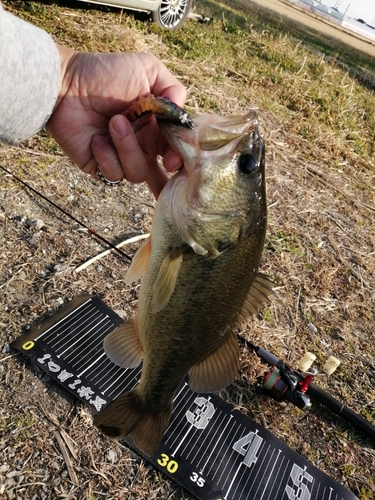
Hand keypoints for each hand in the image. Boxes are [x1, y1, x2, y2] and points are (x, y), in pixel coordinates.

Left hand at [46, 46, 185, 196]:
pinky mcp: (101, 167)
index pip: (177, 149)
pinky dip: (107, 156)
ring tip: (114, 122)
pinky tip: (96, 138)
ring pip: (139, 173)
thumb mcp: (147, 69)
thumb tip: (181, 110)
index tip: (178, 154)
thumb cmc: (105, 74)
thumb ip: (173, 87)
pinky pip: (114, 174)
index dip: (182, 157)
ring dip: (128, 147)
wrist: (66, 84)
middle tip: (167, 161)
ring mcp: (121, 158)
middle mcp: (142, 146)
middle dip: (168, 167)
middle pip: (165, 171)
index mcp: (156, 127)